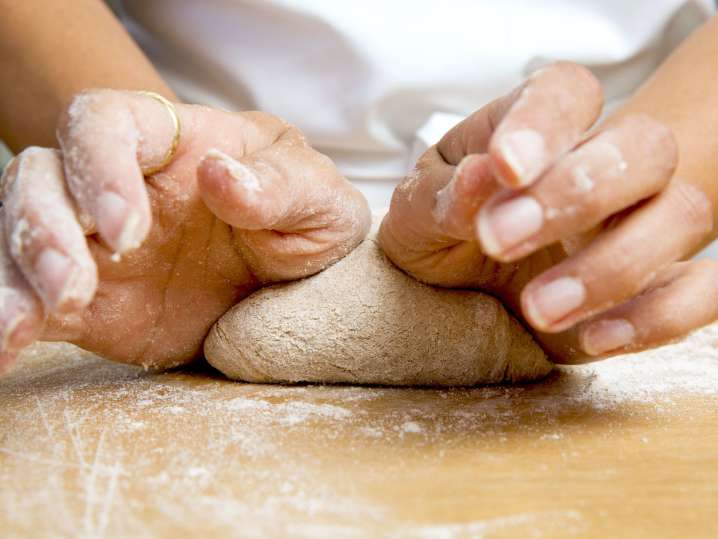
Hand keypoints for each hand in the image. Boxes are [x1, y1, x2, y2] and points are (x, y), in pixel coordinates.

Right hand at [0, 90, 369, 372]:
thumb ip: (280, 183)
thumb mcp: (319, 198)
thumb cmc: (304, 216)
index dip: (99, 167)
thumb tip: (221, 176)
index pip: (105, 122)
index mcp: (173, 142)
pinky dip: (10, 323)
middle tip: (76, 286)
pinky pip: (32, 304)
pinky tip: (6, 352)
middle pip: (41, 177)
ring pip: (21, 237)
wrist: (293, 279)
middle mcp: (119, 186)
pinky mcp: (88, 302)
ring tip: (21, 328)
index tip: (128, 227)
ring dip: (15, 279)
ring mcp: (96, 245)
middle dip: (44, 228)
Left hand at [379, 62, 717, 362]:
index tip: (504, 168)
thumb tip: (481, 177)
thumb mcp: (416, 212)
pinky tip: (594, 339)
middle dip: (580, 193)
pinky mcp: (656, 283)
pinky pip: (703, 290)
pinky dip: (661, 317)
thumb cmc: (439, 231)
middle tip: (502, 240)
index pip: (564, 93)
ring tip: (538, 309)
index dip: (544, 122)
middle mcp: (599, 163)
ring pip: (683, 214)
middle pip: (645, 146)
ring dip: (614, 266)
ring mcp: (637, 222)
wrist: (455, 290)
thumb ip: (443, 195)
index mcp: (533, 128)